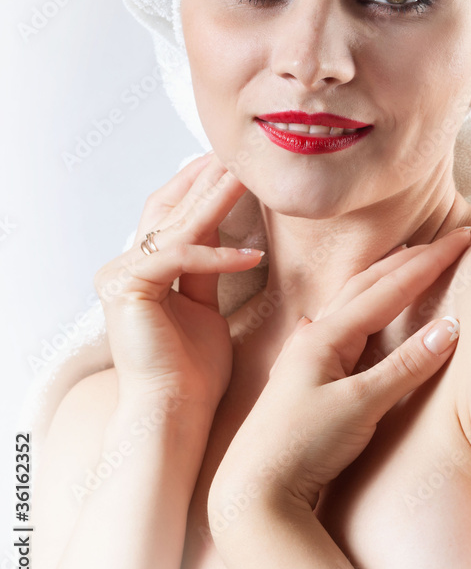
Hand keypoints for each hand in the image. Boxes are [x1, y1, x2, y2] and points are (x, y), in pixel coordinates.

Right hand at [93, 153, 263, 419]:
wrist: (175, 413)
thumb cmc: (192, 372)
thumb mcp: (204, 307)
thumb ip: (206, 270)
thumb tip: (228, 237)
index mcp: (141, 270)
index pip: (172, 214)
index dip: (201, 186)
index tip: (234, 164)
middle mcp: (124, 267)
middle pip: (169, 209)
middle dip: (207, 179)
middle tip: (239, 154)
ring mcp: (119, 275)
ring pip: (176, 226)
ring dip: (216, 199)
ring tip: (248, 177)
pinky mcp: (125, 288)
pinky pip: (179, 258)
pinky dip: (217, 256)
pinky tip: (253, 256)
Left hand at [208, 229, 470, 519]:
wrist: (252, 493)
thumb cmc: (301, 448)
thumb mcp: (361, 406)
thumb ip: (405, 366)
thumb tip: (450, 327)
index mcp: (326, 336)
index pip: (388, 288)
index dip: (427, 262)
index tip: (460, 237)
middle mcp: (312, 338)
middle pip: (366, 285)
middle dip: (408, 260)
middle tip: (444, 240)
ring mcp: (304, 358)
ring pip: (349, 302)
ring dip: (381, 279)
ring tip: (403, 261)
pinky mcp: (302, 380)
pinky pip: (337, 328)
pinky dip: (357, 310)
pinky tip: (341, 316)